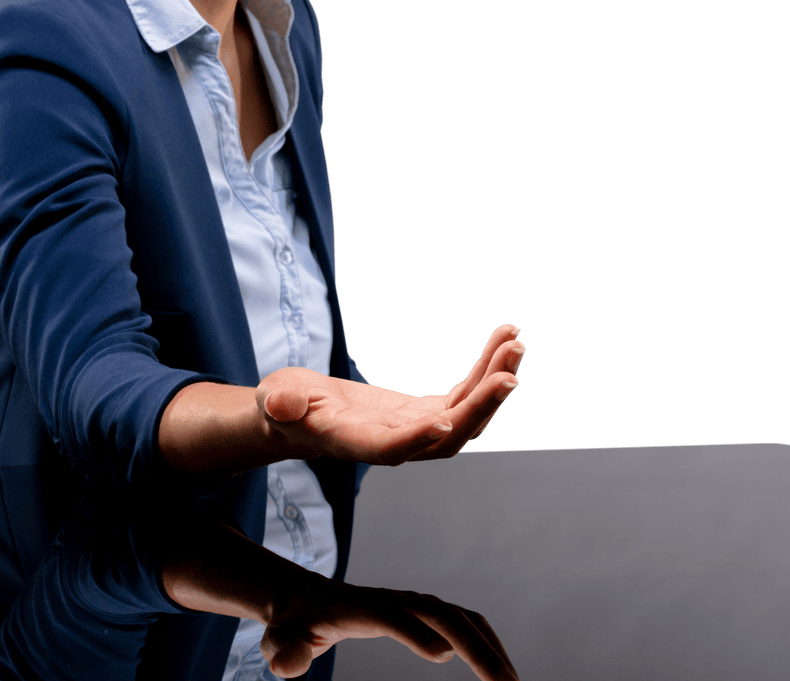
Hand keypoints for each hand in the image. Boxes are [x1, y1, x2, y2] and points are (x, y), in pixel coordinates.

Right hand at [254, 324, 525, 465]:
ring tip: (515, 343)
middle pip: (446, 436)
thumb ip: (280, 404)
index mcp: (355, 442)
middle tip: (509, 370)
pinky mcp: (424, 412)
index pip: (390, 449)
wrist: (300, 415)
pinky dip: (485, 370)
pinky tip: (503, 342)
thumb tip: (279, 402)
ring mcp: (414, 429)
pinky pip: (463, 394)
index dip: (418, 438)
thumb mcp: (274, 400)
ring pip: (465, 415)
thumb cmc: (282, 407)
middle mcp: (394, 442)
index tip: (447, 420)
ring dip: (493, 382)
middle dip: (479, 406)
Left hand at [261, 576, 518, 680]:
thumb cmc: (293, 626)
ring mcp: (412, 604)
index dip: (414, 632)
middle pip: (442, 615)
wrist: (305, 600)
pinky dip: (486, 641)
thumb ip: (283, 653)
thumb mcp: (279, 641)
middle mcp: (393, 600)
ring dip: (489, 646)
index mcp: (358, 608)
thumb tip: (285, 667)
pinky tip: (499, 669)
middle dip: (475, 646)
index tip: (441, 657)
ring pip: (461, 618)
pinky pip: (464, 622)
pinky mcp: (424, 612)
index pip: (392, 615)